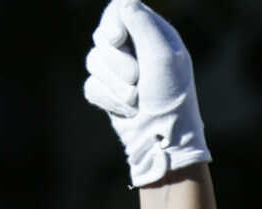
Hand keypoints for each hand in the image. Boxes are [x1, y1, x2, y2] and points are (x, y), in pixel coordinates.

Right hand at [83, 0, 210, 187]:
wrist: (163, 141)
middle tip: (137, 79)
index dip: (113, 22)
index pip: (120, 10)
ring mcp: (121, 72)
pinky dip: (108, 99)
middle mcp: (137, 49)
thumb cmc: (170, 98)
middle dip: (117, 61)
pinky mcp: (109, 93)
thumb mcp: (162, 55)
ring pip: (93, 61)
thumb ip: (142, 23)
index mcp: (154, 35)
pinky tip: (127, 110)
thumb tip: (123, 0)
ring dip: (114, 84)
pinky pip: (91, 85)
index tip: (116, 39)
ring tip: (136, 99)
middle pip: (102, 36)